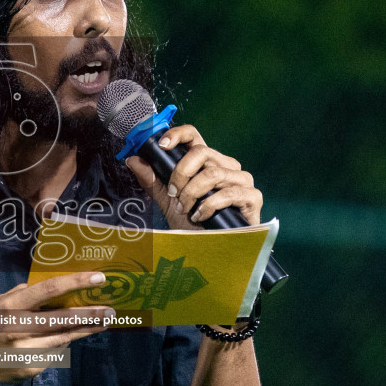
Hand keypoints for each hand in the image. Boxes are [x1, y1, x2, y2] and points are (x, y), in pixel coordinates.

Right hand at [0, 270, 113, 384]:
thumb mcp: (0, 302)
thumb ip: (25, 294)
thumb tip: (57, 287)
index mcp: (11, 306)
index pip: (49, 289)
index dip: (76, 282)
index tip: (99, 278)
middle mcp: (18, 328)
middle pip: (63, 320)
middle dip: (90, 315)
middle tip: (111, 311)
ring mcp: (25, 351)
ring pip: (63, 339)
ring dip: (83, 331)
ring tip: (101, 323)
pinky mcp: (31, 368)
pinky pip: (54, 354)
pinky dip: (58, 346)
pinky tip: (60, 341)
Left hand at [124, 124, 261, 228]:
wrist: (211, 251)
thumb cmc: (194, 225)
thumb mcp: (168, 201)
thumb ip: (153, 180)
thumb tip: (133, 160)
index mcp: (207, 162)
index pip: (194, 137)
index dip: (178, 135)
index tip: (162, 145)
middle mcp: (226, 166)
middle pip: (201, 152)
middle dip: (181, 173)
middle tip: (174, 193)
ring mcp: (242, 180)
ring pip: (213, 173)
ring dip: (192, 193)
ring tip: (186, 209)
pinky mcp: (253, 197)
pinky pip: (229, 193)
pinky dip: (209, 206)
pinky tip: (201, 217)